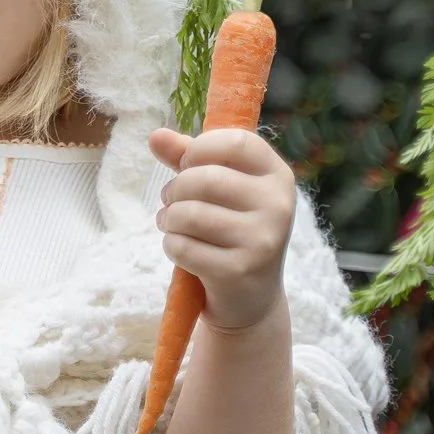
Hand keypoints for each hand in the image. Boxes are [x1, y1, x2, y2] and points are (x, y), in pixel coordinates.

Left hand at [147, 126, 296, 331]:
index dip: (200, 149)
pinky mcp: (238, 271)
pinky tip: (179, 249)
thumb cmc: (231, 230)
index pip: (236, 141)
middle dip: (175, 189)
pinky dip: (171, 245)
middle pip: (205, 179)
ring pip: (189, 214)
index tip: (188, 164)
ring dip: (169, 219)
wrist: (250, 298)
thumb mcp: (220, 189)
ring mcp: (261, 240)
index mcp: (278, 176)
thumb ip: (189, 158)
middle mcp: (277, 205)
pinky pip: (183, 246)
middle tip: (171, 201)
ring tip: (172, 223)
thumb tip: (155, 135)